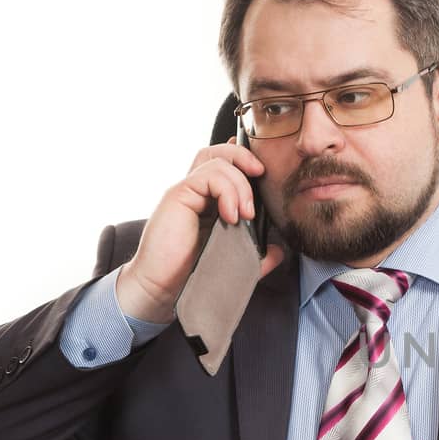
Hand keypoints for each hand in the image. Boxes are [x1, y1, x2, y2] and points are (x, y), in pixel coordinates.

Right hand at [115, 141, 285, 322]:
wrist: (161, 287)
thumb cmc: (190, 274)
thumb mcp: (233, 262)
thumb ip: (255, 254)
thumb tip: (277, 250)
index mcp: (208, 201)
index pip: (224, 165)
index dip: (243, 159)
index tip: (262, 170)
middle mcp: (195, 191)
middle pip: (218, 152)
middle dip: (244, 157)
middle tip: (261, 176)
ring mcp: (185, 191)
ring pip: (216, 162)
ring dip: (240, 184)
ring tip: (246, 213)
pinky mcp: (178, 196)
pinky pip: (207, 176)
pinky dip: (227, 191)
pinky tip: (232, 216)